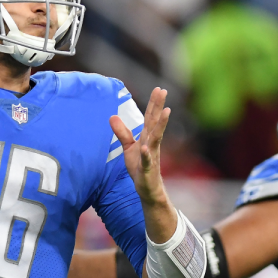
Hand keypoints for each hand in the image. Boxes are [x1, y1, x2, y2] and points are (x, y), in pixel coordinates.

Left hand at [110, 87, 169, 205]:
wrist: (147, 189)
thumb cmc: (139, 166)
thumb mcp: (128, 147)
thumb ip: (122, 132)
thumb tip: (112, 116)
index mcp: (147, 137)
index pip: (150, 117)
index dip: (154, 103)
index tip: (159, 89)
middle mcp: (152, 144)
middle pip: (155, 123)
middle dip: (159, 107)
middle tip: (163, 91)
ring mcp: (151, 156)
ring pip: (156, 138)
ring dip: (161, 125)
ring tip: (165, 112)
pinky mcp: (147, 169)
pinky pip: (147, 161)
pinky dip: (146, 154)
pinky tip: (145, 148)